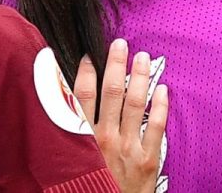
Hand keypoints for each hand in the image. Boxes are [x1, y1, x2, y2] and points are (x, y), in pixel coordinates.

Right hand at [75, 39, 166, 192]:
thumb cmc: (85, 190)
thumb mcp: (67, 164)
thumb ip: (65, 137)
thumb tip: (57, 111)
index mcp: (81, 139)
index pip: (82, 96)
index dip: (86, 72)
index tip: (89, 55)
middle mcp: (104, 139)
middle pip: (112, 91)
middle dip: (116, 64)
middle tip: (120, 43)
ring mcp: (128, 148)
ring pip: (136, 103)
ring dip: (140, 76)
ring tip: (143, 57)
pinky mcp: (148, 160)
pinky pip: (157, 125)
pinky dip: (161, 105)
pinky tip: (163, 89)